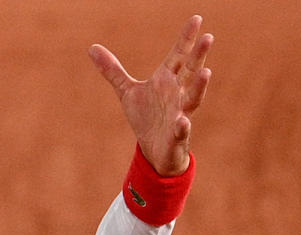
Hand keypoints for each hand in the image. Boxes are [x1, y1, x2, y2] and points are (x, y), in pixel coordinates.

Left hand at [89, 15, 212, 175]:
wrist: (153, 150)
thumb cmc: (146, 117)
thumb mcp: (127, 92)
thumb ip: (112, 70)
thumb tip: (92, 48)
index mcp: (166, 81)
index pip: (178, 56)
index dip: (186, 39)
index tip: (196, 18)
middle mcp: (177, 94)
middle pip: (191, 72)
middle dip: (199, 56)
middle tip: (208, 37)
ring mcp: (180, 114)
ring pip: (193, 99)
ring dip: (199, 86)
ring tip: (207, 72)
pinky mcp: (176, 136)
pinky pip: (181, 130)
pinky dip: (182, 126)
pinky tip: (183, 121)